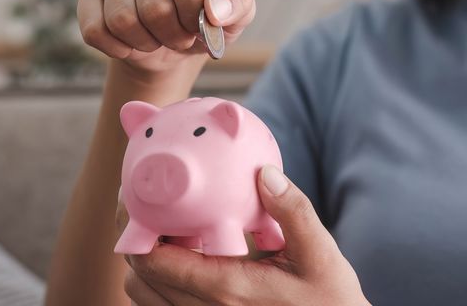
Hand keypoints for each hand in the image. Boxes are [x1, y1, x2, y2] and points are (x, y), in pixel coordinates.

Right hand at [76, 0, 256, 79]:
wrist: (172, 41)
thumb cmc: (207, 20)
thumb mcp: (236, 15)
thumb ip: (237, 5)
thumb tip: (214, 10)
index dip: (192, 12)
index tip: (201, 24)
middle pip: (153, 5)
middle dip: (172, 35)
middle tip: (181, 35)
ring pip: (121, 20)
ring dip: (146, 43)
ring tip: (158, 37)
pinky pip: (94, 30)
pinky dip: (117, 48)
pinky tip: (131, 43)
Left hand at [122, 165, 370, 305]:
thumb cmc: (331, 300)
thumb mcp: (320, 253)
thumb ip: (292, 211)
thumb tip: (264, 173)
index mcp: (227, 289)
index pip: (154, 261)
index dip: (135, 228)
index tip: (135, 195)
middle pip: (139, 280)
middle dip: (135, 241)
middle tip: (147, 206)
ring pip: (144, 298)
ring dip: (145, 264)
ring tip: (167, 231)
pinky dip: (159, 283)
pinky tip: (185, 256)